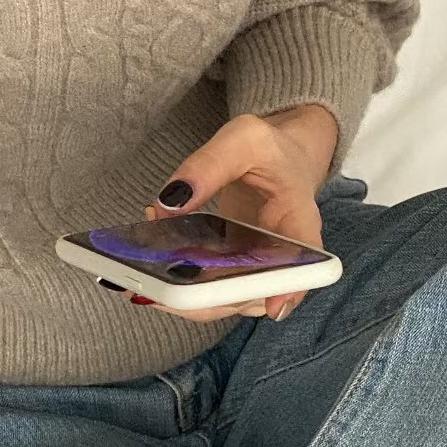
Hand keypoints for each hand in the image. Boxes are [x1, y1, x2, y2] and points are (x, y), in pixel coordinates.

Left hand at [126, 105, 338, 323]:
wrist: (276, 159)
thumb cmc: (269, 150)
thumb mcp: (244, 139)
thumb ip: (209, 165)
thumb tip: (169, 202)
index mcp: (299, 222)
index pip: (306, 264)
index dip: (290, 289)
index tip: (271, 307)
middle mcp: (281, 259)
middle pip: (250, 296)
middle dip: (201, 298)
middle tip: (155, 284)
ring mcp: (254, 272)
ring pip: (222, 302)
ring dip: (180, 295)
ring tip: (140, 270)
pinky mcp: (231, 273)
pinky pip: (206, 289)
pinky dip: (175, 283)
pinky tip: (147, 262)